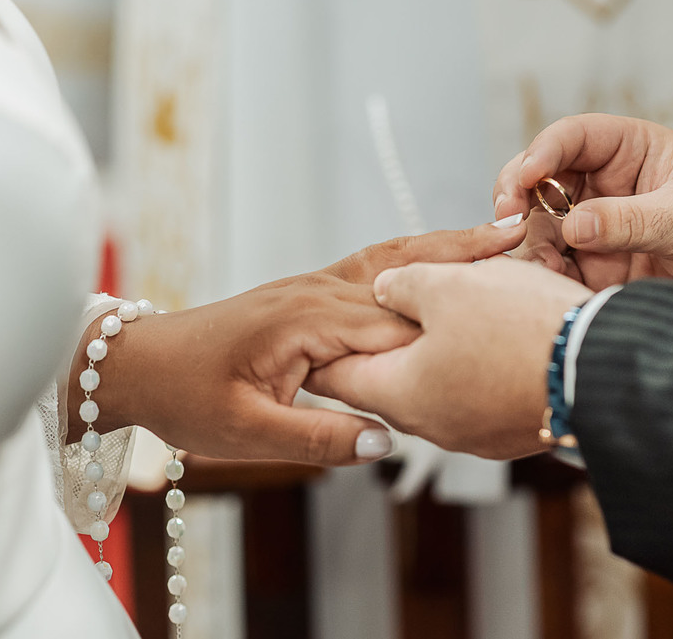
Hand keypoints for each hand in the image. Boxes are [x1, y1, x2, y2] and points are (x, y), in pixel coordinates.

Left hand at [71, 218, 527, 465]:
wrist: (144, 364)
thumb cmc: (188, 398)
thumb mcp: (247, 432)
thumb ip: (317, 437)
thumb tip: (384, 442)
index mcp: (307, 322)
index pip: (396, 322)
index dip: (455, 319)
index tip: (509, 311)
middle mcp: (316, 291)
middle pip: (406, 274)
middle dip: (465, 263)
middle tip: (528, 246)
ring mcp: (314, 285)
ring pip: (392, 260)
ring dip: (445, 246)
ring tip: (499, 231)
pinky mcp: (310, 291)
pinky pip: (373, 268)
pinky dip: (414, 254)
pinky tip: (442, 251)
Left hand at [305, 257, 591, 459]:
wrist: (606, 369)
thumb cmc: (522, 330)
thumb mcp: (446, 285)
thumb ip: (400, 287)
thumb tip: (385, 291)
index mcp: (400, 394)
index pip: (336, 376)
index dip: (327, 344)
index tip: (322, 325)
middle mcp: (433, 424)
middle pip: (389, 377)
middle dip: (388, 336)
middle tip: (392, 301)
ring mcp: (477, 432)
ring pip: (439, 379)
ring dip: (439, 343)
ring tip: (459, 301)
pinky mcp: (515, 426)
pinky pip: (480, 388)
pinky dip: (478, 358)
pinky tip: (499, 326)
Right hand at [493, 115, 672, 292]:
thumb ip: (632, 221)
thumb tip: (573, 225)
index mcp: (632, 151)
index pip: (573, 137)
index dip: (543, 151)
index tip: (527, 177)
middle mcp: (604, 184)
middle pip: (539, 178)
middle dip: (517, 195)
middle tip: (507, 220)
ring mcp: (596, 226)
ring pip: (538, 224)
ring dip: (527, 241)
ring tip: (538, 264)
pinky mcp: (594, 266)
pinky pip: (554, 265)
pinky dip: (542, 274)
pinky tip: (548, 284)